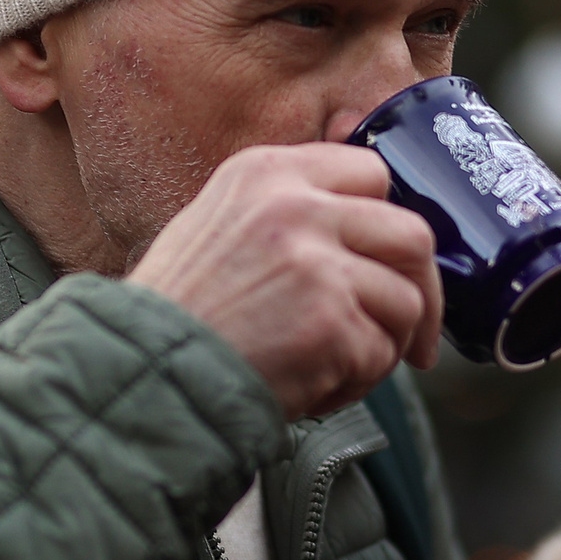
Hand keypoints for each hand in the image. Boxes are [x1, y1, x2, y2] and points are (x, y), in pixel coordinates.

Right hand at [129, 141, 441, 418]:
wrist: (139, 374)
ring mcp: (316, 262)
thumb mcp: (218, 226)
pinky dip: (354, 383)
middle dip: (421, 290)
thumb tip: (368, 229)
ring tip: (335, 368)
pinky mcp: (331, 321)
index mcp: (264, 172)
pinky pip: (379, 354)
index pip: (370, 171)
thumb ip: (286, 213)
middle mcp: (295, 206)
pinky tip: (309, 388)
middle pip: (411, 233)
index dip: (385, 223)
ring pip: (405, 301)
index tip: (388, 262)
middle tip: (412, 332)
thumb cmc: (176, 315)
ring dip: (384, 345)